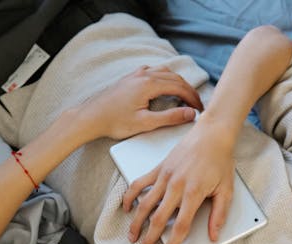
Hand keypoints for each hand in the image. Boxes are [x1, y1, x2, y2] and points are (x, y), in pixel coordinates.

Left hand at [77, 65, 203, 140]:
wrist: (91, 117)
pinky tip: (164, 86)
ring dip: (178, 82)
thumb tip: (191, 114)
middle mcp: (143, 75)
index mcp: (148, 84)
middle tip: (197, 105)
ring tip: (185, 96)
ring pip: (165, 72)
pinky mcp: (130, 78)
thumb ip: (170, 117)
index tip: (200, 109)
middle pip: (174, 78)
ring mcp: (136, 74)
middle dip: (188, 91)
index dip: (193, 98)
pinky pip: (153, 71)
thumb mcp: (145, 123)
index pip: (179, 87)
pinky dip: (165, 77)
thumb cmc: (114, 122)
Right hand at [123, 115, 237, 243]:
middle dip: (150, 238)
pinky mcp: (158, 168)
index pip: (181, 225)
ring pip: (145, 204)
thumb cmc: (220, 160)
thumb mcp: (226, 190)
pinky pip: (140, 184)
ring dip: (136, 222)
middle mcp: (176, 186)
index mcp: (193, 193)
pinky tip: (125, 207)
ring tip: (132, 236)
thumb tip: (213, 235)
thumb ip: (219, 214)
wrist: (212, 133)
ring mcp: (164, 176)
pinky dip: (130, 196)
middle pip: (158, 218)